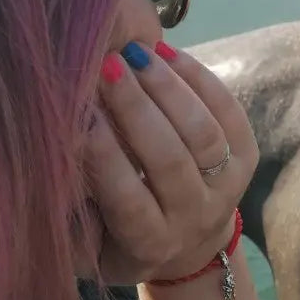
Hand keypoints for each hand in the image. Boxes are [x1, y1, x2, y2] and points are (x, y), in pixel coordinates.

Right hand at [76, 45, 257, 284]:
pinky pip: (229, 112)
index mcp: (150, 243)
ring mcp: (227, 187)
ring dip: (167, 87)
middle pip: (169, 159)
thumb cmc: (119, 239)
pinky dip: (199, 78)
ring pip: (203, 132)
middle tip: (107, 66)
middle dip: (136, 108)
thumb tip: (51, 155)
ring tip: (135, 53)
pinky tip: (167, 52)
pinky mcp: (248, 158)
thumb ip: (70, 209)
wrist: (188, 248)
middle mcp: (194, 218)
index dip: (105, 157)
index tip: (80, 114)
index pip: (128, 199)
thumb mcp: (89, 243)